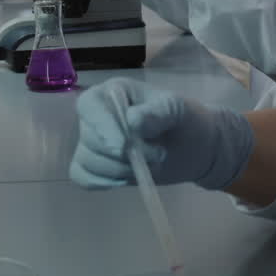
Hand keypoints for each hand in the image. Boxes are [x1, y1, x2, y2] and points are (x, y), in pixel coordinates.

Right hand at [70, 77, 253, 189]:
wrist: (193, 147)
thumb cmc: (183, 120)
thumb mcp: (176, 109)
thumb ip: (156, 112)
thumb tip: (132, 121)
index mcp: (112, 93)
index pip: (90, 106)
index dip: (102, 126)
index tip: (123, 146)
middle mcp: (96, 115)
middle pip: (89, 138)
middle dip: (123, 155)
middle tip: (158, 155)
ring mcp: (93, 141)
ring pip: (87, 161)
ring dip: (119, 170)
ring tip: (149, 165)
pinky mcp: (96, 165)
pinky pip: (83, 177)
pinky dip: (103, 182)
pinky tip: (126, 178)